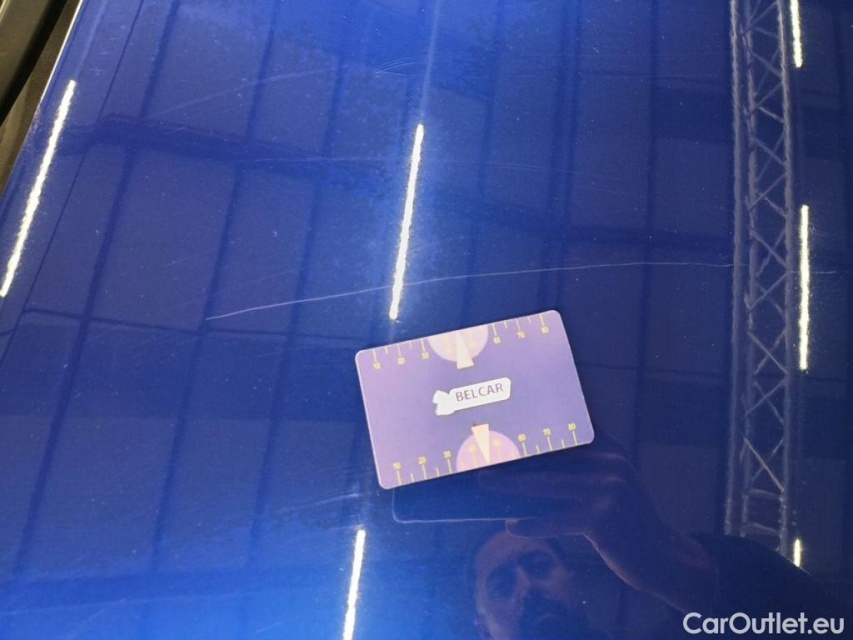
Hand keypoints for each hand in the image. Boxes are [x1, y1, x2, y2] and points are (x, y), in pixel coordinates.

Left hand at [478, 429, 715, 613]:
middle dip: (515, 452)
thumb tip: (531, 458)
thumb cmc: (625, 518)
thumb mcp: (611, 480)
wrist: (661, 556)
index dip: (537, 416)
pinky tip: (511, 525)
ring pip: (546, 483)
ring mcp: (606, 489)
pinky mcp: (601, 519)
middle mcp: (609, 462)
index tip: (506, 409)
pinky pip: (556, 520)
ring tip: (484, 481)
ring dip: (510, 483)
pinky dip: (531, 524)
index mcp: (609, 448)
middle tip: (483, 448)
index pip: (568, 424)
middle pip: (550, 453)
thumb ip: (583, 462)